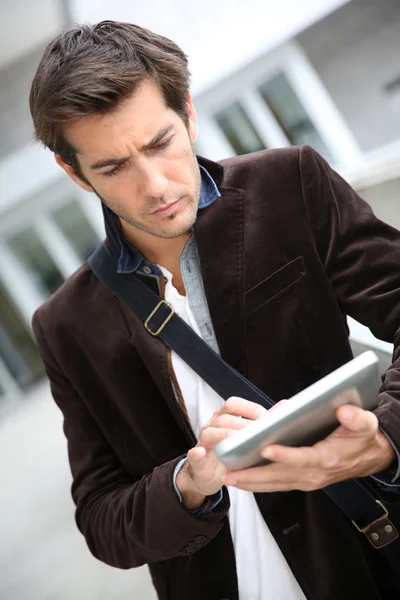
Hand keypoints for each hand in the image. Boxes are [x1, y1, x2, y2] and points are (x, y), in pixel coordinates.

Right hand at [176, 397, 267, 507]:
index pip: (232, 404)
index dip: (248, 408)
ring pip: (210, 433)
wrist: (209, 474)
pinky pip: (193, 454)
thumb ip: (262, 421)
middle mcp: (212, 426)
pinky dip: (197, 453)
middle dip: (241, 425)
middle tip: (256, 434)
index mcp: (224, 417)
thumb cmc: (231, 453)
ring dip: (224, 436)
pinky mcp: (197, 461)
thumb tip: (284, 406)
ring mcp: (203, 442)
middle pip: (224, 418)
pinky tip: (201, 453)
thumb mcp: (246, 437)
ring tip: (238, 443)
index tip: (264, 417)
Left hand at [222, 404, 395, 492]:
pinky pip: (277, 484)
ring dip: (251, 482)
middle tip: (229, 473)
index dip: (284, 455)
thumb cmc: (362, 438)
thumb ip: (357, 418)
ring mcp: (307, 480)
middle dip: (254, 476)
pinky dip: (259, 483)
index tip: (265, 448)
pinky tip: (242, 478)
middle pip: (281, 476)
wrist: (369, 456)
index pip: (303, 458)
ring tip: (228, 477)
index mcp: (328, 458)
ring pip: (275, 483)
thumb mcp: (366, 424)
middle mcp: (315, 473)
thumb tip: (343, 411)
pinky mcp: (302, 480)